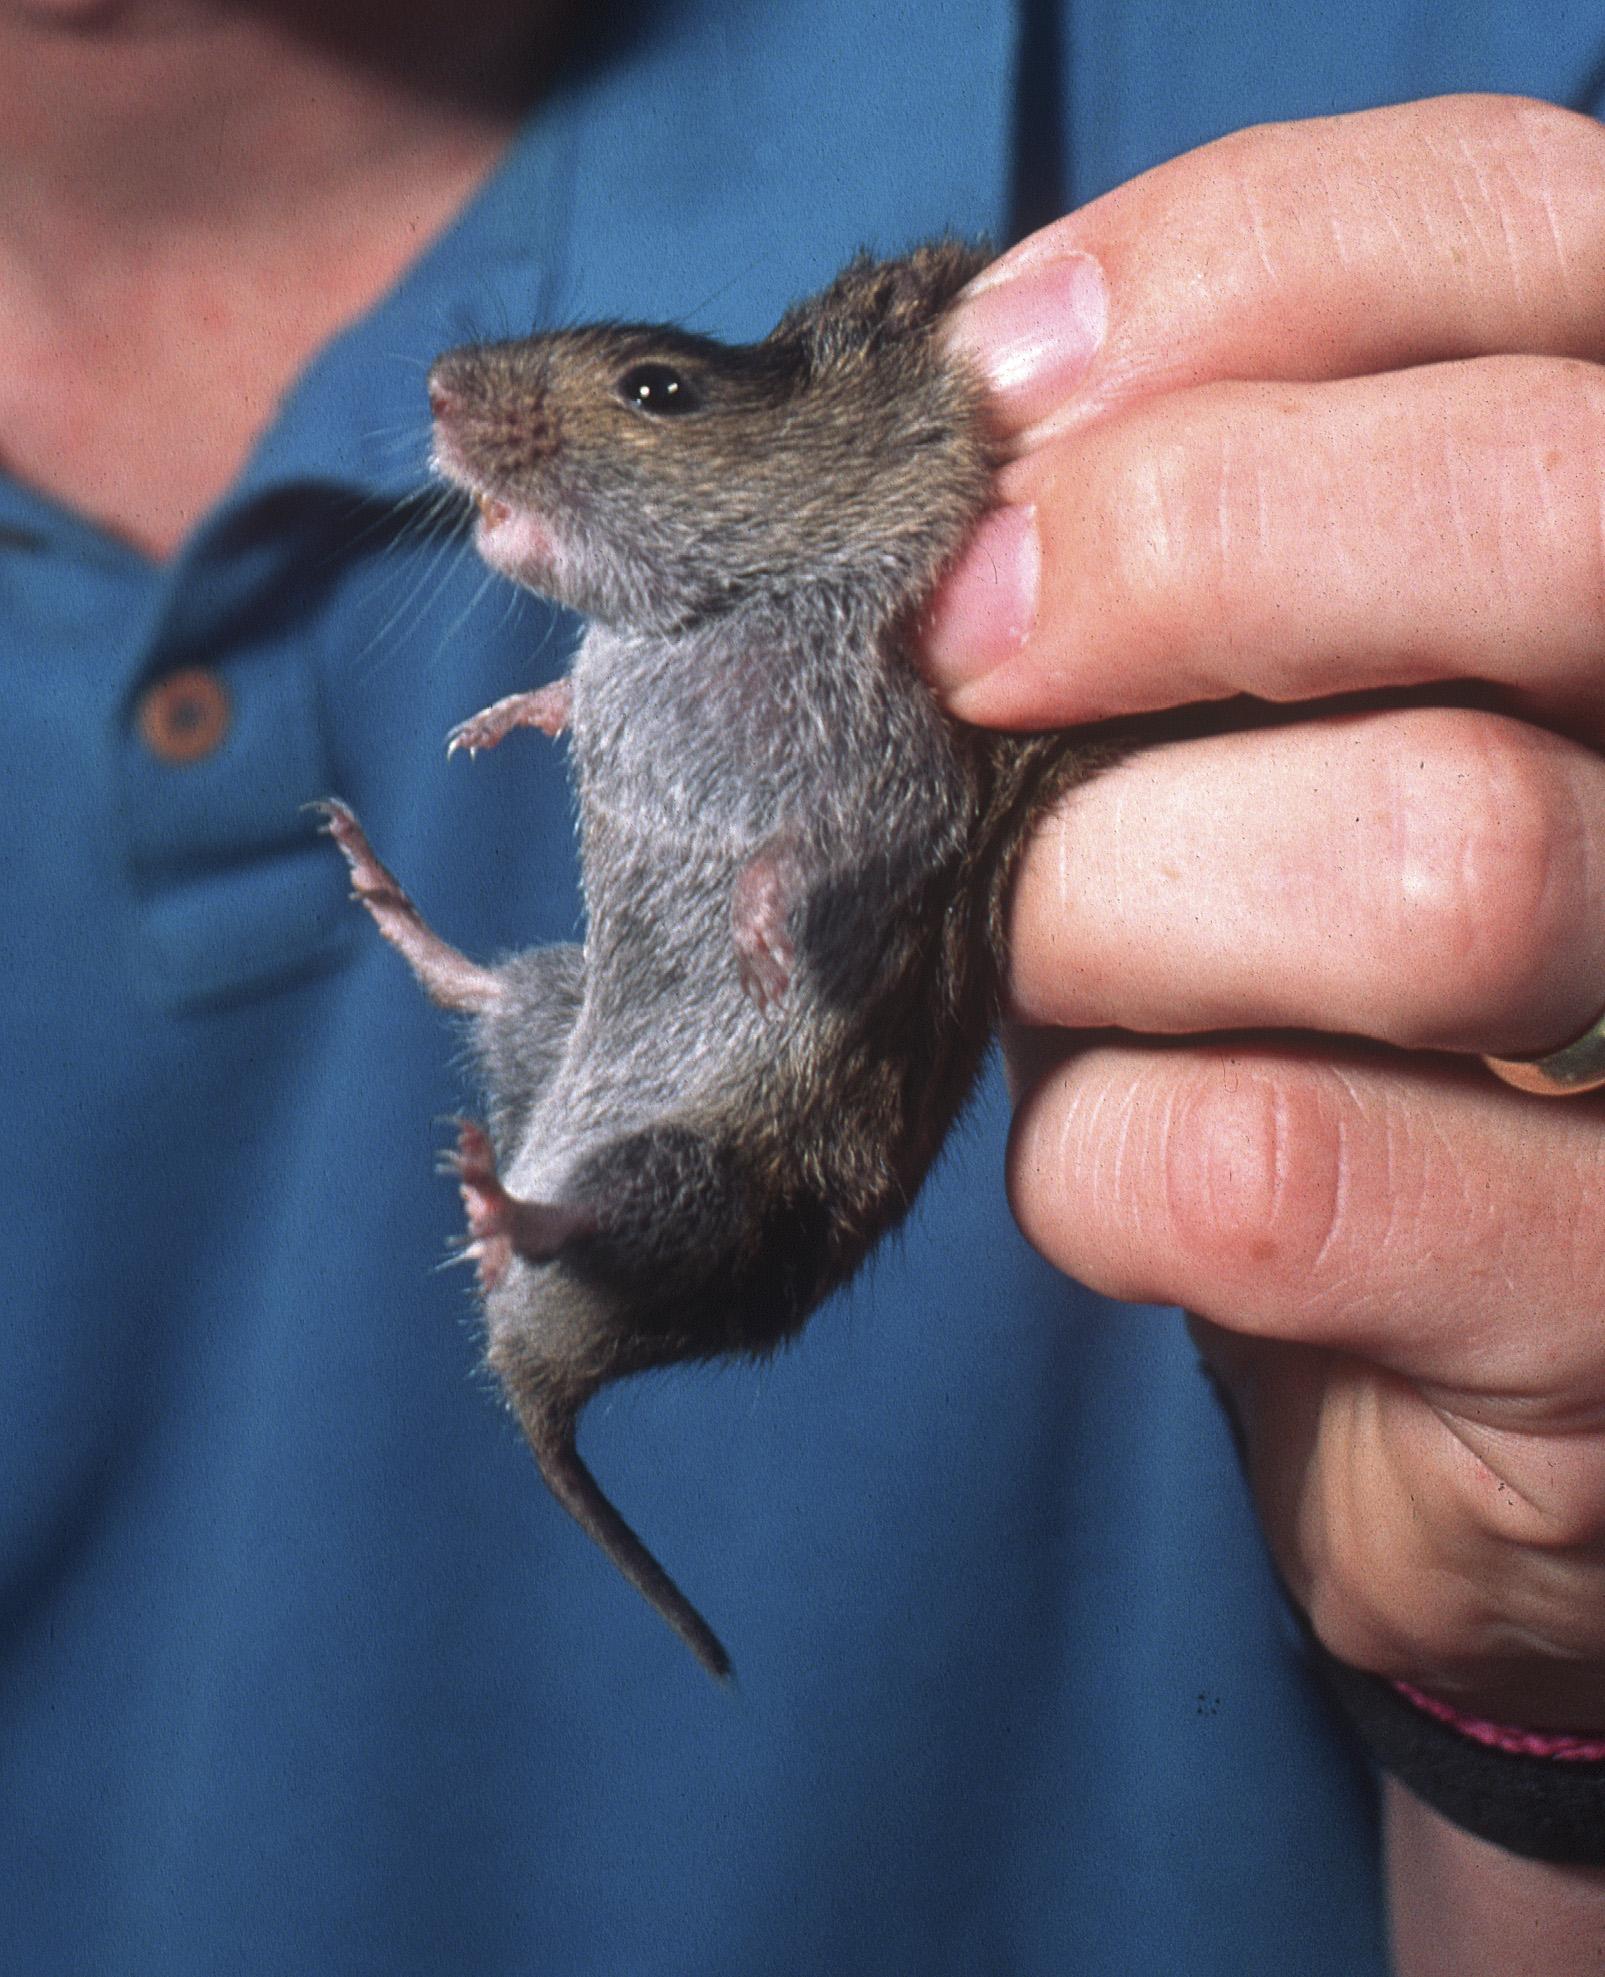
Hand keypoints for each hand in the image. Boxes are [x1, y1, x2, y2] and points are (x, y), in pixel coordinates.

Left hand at [922, 95, 1604, 1734]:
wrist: (1436, 1358)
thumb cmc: (1324, 1004)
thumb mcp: (1270, 728)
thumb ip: (1193, 555)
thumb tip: (960, 431)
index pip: (1539, 231)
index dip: (1241, 272)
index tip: (996, 393)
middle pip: (1548, 508)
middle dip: (1179, 545)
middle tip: (968, 648)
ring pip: (1435, 859)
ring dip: (1105, 906)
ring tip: (1050, 969)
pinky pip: (1277, 1172)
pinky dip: (1095, 1166)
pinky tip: (1103, 1179)